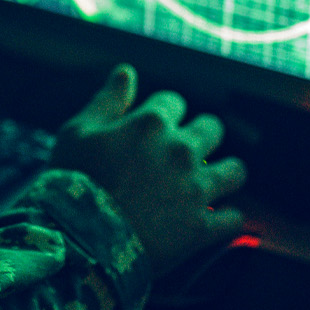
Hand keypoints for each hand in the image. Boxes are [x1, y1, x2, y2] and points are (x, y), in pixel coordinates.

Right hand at [49, 63, 247, 276]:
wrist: (80, 238)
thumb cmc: (73, 180)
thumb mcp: (78, 132)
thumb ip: (107, 100)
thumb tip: (125, 72)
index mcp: (152, 124)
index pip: (173, 101)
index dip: (163, 111)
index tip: (152, 124)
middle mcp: (181, 152)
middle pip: (212, 128)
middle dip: (201, 133)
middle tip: (183, 149)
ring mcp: (195, 190)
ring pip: (235, 171)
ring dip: (225, 172)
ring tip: (211, 179)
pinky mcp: (201, 227)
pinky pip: (233, 219)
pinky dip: (223, 218)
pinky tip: (211, 218)